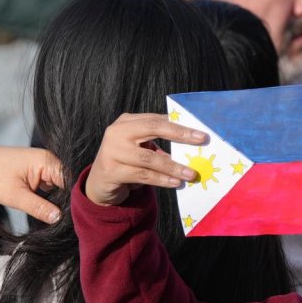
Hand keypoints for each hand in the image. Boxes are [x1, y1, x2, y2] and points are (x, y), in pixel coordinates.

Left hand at [0, 146, 63, 223]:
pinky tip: (48, 205)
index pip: (70, 182)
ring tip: (54, 212)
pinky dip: (51, 195)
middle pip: (68, 183)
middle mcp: (50, 160)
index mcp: (47, 161)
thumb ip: (38, 208)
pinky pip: (54, 184)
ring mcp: (46, 165)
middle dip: (66, 200)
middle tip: (62, 218)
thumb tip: (59, 218)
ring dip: (59, 199)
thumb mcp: (15, 196)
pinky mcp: (41, 171)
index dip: (72, 199)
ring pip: (62, 185)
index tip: (70, 216)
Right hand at [84, 114, 204, 206]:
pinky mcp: (111, 171)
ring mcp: (111, 151)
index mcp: (127, 122)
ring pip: (148, 158)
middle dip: (179, 134)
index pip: (156, 119)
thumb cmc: (128, 163)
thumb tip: (192, 148)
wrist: (100, 183)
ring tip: (191, 174)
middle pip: (152, 128)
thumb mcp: (143, 149)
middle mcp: (116, 132)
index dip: (179, 125)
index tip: (201, 132)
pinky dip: (161, 179)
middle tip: (201, 140)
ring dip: (173, 166)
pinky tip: (175, 182)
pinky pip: (142, 175)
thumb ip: (161, 145)